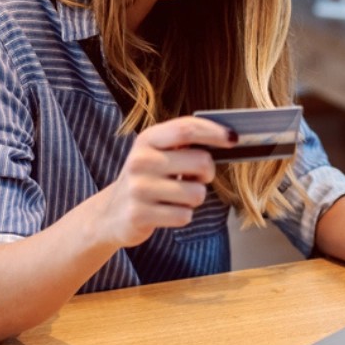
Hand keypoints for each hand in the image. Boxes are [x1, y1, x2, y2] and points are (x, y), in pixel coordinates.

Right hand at [93, 116, 236, 248]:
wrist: (110, 213)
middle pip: (201, 162)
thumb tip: (228, 138)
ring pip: (197, 193)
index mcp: (147, 140)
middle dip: (208, 173)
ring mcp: (138, 188)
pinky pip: (184, 216)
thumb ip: (184, 143)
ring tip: (176, 196)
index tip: (233, 138)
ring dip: (194, 198)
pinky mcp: (139, 215)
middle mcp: (141, 161)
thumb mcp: (157, 153)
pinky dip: (182, 216)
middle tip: (195, 178)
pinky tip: (166, 212)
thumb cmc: (147, 179)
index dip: (214, 132)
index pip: (186, 129)